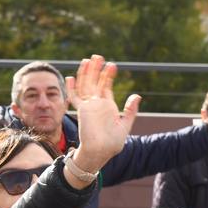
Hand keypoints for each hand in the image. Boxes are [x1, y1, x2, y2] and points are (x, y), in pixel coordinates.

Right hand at [63, 56, 138, 185]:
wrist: (101, 152)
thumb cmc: (113, 143)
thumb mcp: (125, 124)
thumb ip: (130, 110)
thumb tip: (137, 95)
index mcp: (107, 106)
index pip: (105, 86)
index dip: (108, 75)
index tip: (112, 65)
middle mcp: (97, 104)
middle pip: (94, 82)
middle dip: (95, 69)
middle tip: (97, 56)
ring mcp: (88, 106)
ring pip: (85, 86)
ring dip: (86, 73)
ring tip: (88, 60)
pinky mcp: (82, 110)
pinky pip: (74, 97)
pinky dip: (72, 88)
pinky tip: (71, 77)